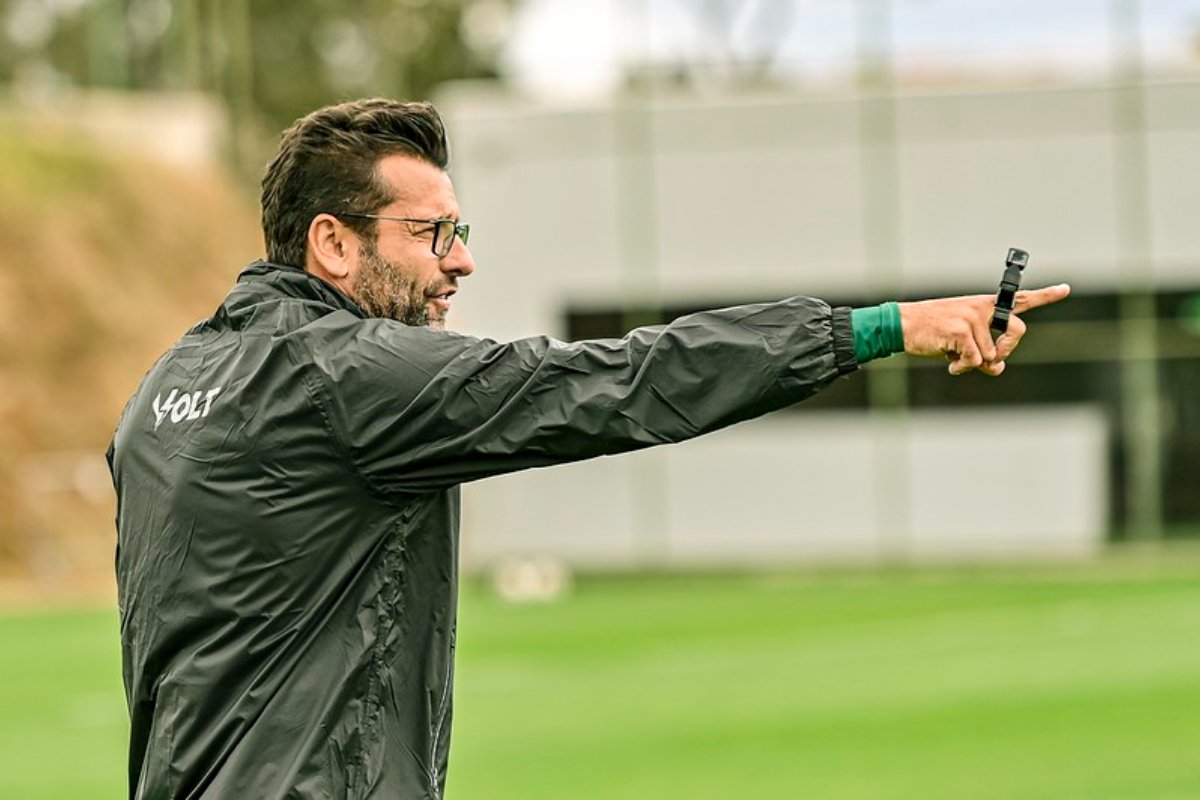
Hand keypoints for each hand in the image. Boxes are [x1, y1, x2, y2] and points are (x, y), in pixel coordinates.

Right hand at [898, 283, 1070, 375]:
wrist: (902, 325)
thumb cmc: (931, 332)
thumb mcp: (961, 340)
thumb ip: (985, 350)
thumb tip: (998, 368)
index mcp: (984, 305)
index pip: (1020, 299)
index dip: (1045, 296)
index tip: (1066, 289)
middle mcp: (983, 307)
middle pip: (1018, 331)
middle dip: (1007, 350)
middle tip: (992, 360)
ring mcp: (973, 318)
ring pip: (991, 355)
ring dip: (972, 363)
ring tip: (952, 355)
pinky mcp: (962, 331)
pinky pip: (975, 361)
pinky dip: (961, 367)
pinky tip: (948, 362)